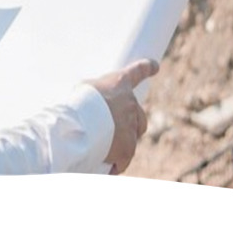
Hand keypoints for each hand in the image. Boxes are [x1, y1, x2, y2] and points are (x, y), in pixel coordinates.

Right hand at [86, 58, 158, 174]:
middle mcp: (130, 103)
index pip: (136, 71)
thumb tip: (93, 108)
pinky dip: (116, 163)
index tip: (155, 65)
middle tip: (116, 131)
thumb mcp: (83, 91)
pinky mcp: (128, 148)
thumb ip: (95, 97)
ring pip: (133, 137)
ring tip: (104, 149)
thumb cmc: (77, 104)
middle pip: (140, 116)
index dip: (146, 68)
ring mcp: (131, 126)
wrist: (82, 124)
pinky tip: (105, 167)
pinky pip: (124, 159)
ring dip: (123, 143)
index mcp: (119, 83)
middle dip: (132, 124)